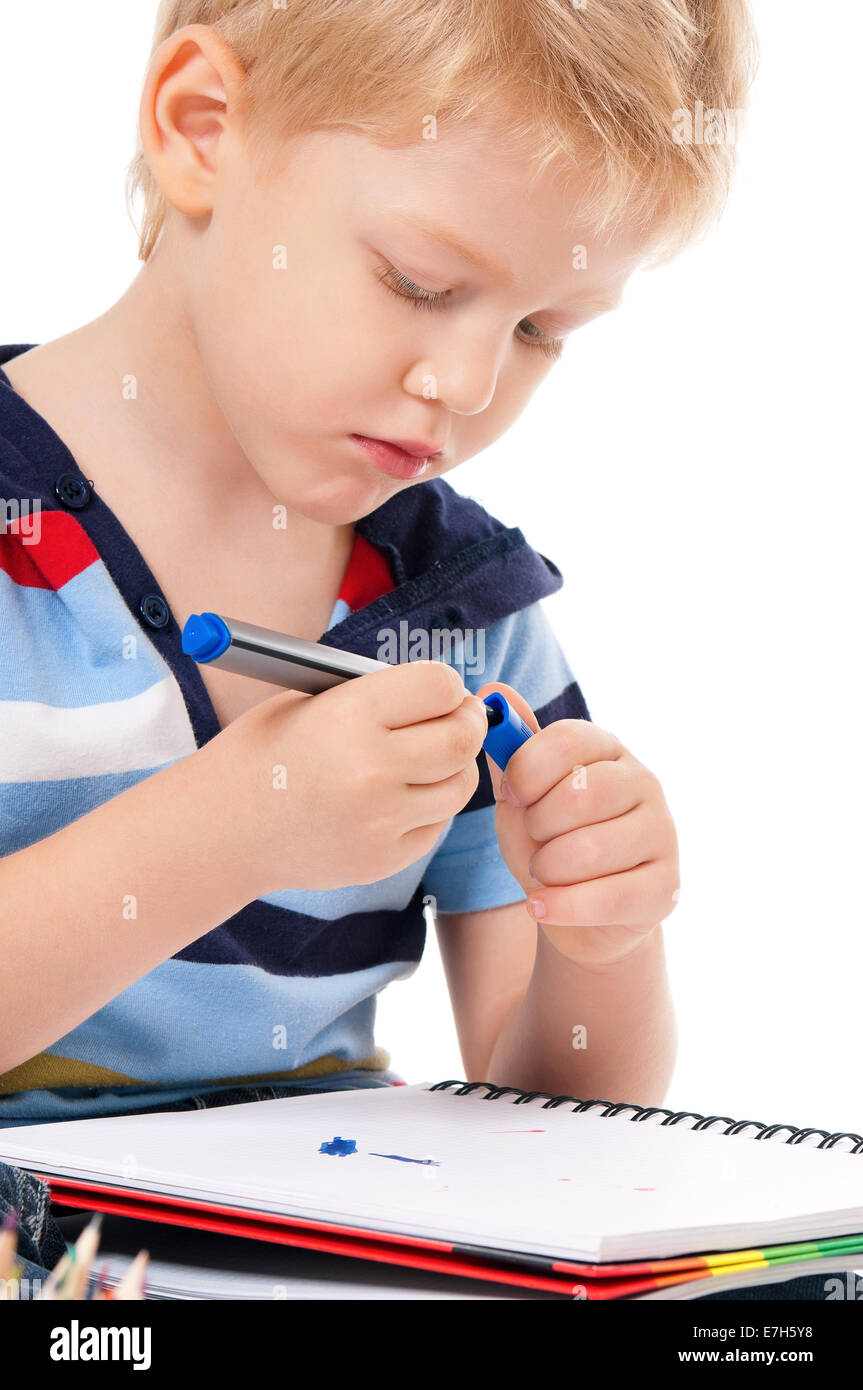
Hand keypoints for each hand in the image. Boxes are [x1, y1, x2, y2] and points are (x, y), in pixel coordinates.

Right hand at [205, 661, 488, 896]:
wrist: (219, 830)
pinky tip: (396, 797)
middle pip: (463, 738)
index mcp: (349, 715)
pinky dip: (428, 807)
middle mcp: (370, 769)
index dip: (447, 686)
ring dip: (452, 768)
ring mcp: (380, 821)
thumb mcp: (310, 701)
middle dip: (467, 723)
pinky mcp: (383, 859)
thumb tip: (446, 694)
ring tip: (424, 759)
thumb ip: (378, 695)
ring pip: (459, 786)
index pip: (440, 686)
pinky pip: (435, 824)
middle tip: (458, 719)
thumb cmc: (265, 754)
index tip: (442, 692)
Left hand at [476, 682, 679, 966]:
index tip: (512, 795)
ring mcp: (662, 834)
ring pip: (588, 850)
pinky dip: (561, 906)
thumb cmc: (551, 844)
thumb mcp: (523, 797)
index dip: (527, 769)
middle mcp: (645, 782)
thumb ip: (510, 749)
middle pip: (579, 794)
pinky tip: (542, 906)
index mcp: (608, 749)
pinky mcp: (666, 887)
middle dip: (538, 826)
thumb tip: (492, 690)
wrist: (582, 916)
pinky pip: (606, 898)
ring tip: (545, 873)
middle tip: (537, 840)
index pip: (568, 739)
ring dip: (547, 869)